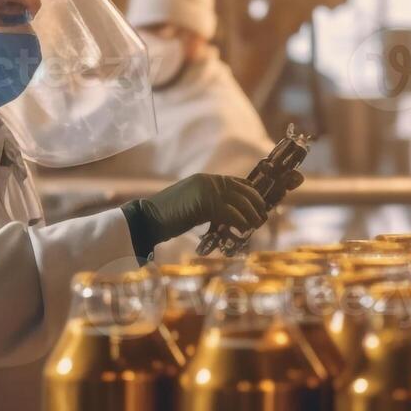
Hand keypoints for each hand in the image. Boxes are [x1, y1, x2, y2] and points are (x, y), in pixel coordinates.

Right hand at [139, 174, 268, 242]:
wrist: (147, 220)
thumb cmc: (168, 217)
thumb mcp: (193, 207)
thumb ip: (209, 206)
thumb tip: (228, 216)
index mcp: (206, 180)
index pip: (237, 182)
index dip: (252, 193)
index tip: (260, 205)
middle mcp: (208, 181)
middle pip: (243, 190)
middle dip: (256, 203)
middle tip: (263, 216)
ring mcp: (207, 190)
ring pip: (240, 201)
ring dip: (252, 214)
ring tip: (256, 225)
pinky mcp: (205, 204)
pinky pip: (231, 213)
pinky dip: (240, 222)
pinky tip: (244, 230)